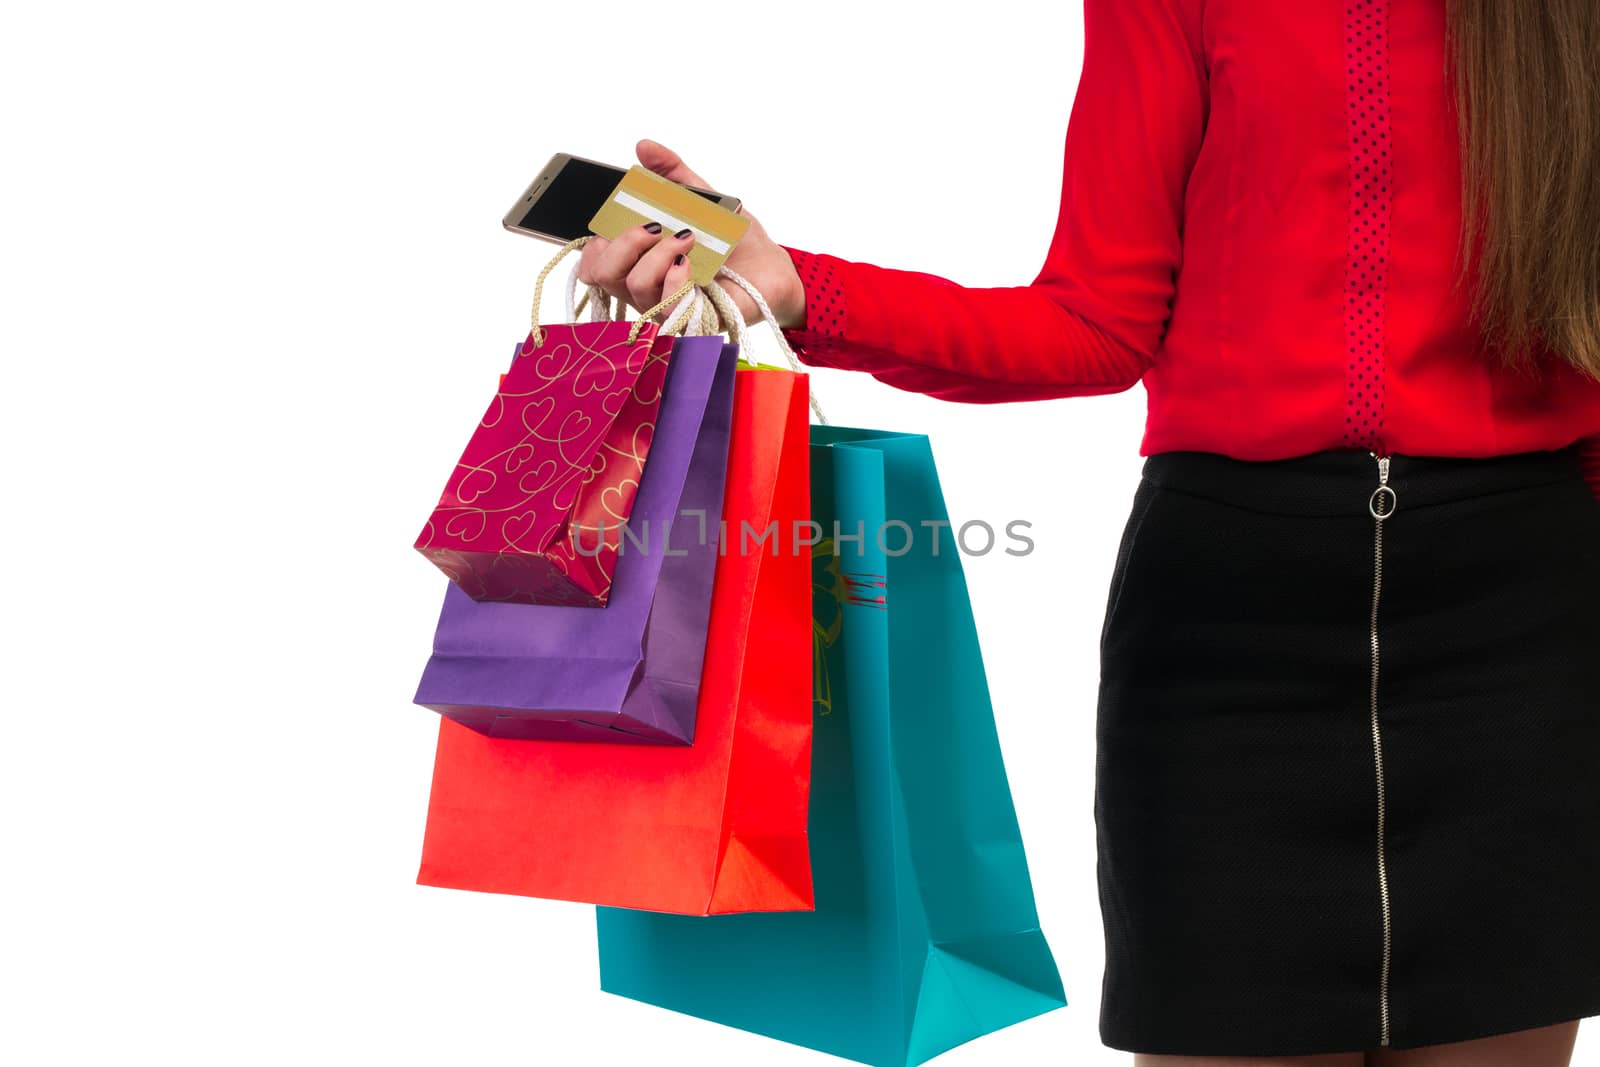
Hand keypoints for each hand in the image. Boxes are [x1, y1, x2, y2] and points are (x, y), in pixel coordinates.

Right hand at [574, 139, 806, 329]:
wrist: (774, 268)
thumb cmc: (737, 242)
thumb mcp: (704, 198)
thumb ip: (673, 172)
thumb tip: (644, 147)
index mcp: (640, 262)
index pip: (594, 262)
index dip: (595, 242)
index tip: (621, 220)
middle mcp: (646, 288)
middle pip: (602, 274)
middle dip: (622, 242)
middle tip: (654, 226)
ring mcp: (665, 307)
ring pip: (633, 285)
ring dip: (657, 254)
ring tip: (687, 238)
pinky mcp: (690, 321)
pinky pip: (664, 306)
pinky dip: (672, 278)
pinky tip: (687, 262)